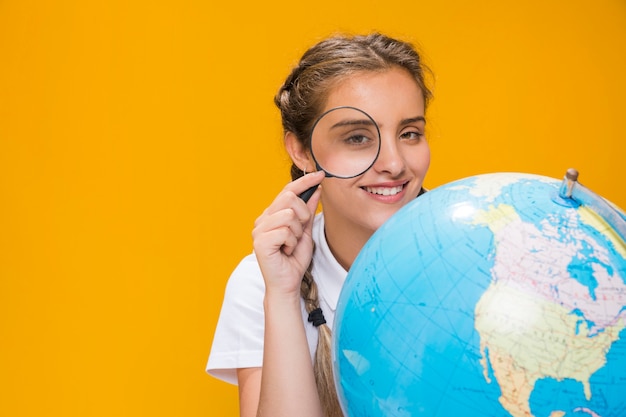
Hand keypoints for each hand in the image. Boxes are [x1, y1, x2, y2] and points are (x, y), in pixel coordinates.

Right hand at [252, 171, 323, 296]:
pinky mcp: (260, 242)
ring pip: (288, 215)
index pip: (287, 190)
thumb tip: (316, 189)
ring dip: (296, 232)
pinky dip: (291, 243)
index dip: (304, 181)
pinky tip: (285, 251)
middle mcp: (262, 219)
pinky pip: (285, 231)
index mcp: (271, 215)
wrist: (288, 283)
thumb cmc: (294, 260)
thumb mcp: (305, 231)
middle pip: (288, 198)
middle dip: (302, 214)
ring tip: (290, 245)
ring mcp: (259, 230)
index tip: (320, 174)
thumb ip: (308, 211)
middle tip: (299, 232)